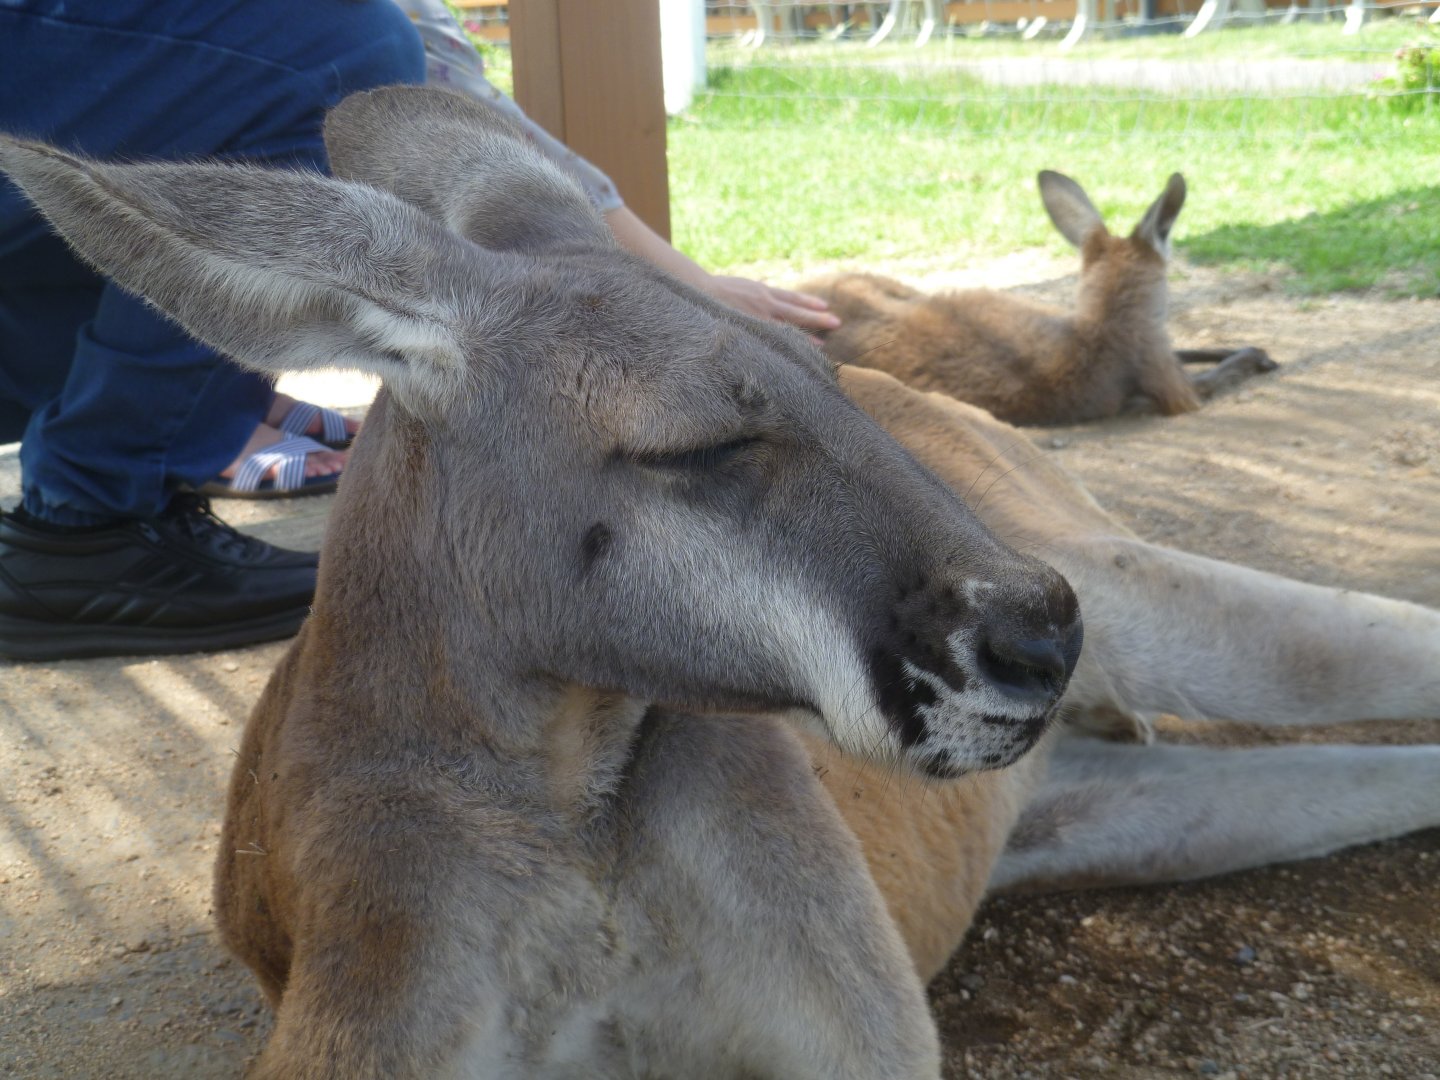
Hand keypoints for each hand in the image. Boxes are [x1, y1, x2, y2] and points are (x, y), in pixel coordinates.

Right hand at [701, 275, 840, 332]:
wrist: (697, 288)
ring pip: (787, 327)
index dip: (808, 302)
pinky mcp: (748, 327)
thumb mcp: (738, 287)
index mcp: (761, 291)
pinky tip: (795, 354)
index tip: (824, 306)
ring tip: (822, 345)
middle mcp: (763, 302)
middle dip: (816, 317)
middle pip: (795, 311)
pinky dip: (784, 345)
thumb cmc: (713, 290)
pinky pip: (770, 338)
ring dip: (805, 337)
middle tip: (837, 322)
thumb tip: (757, 297)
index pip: (790, 297)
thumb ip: (751, 294)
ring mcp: (756, 316)